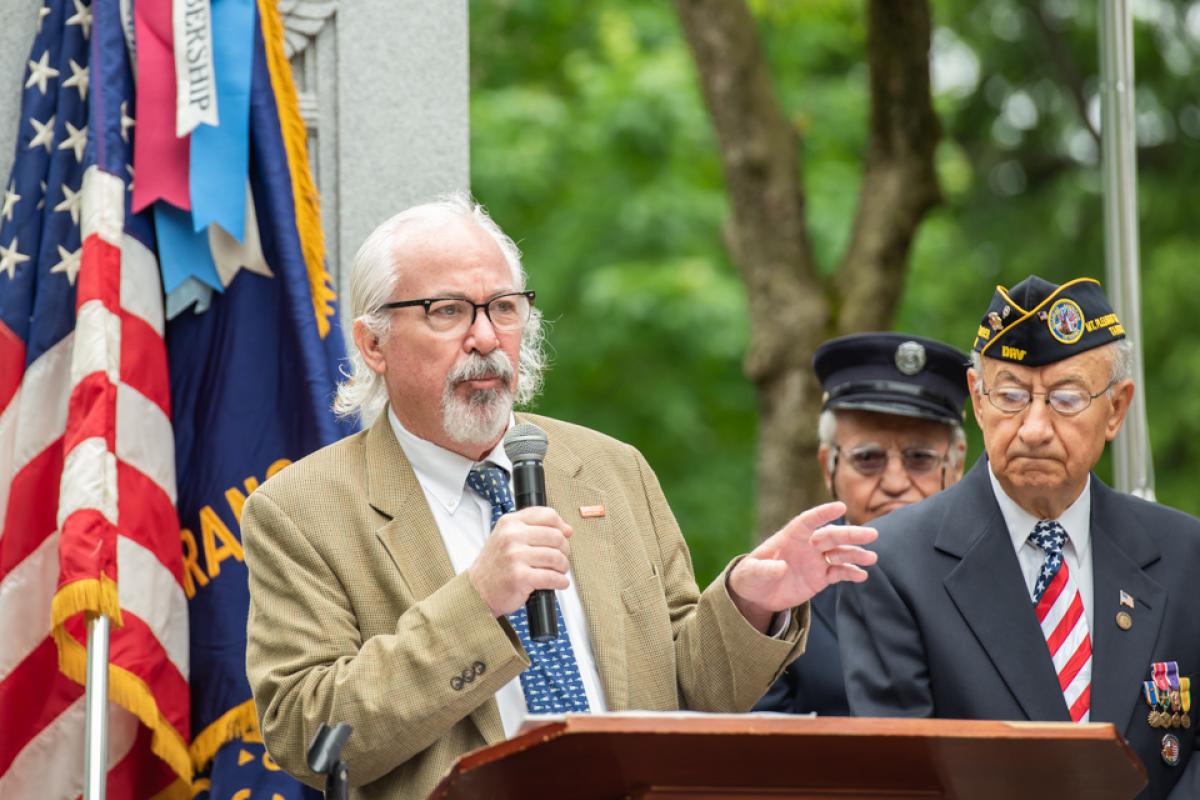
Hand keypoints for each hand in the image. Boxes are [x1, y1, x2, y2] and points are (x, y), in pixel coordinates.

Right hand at [467, 507, 572, 616]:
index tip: (565, 535)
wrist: (477, 590)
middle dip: (564, 550)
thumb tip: (567, 529)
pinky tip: (559, 582)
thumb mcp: (507, 537)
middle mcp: (511, 536)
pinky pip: (551, 577)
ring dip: (563, 567)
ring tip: (559, 571)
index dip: (561, 526)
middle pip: (556, 536)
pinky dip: (560, 581)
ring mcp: (515, 556)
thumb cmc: (495, 565)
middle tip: (561, 559)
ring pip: (556, 557)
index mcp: (510, 522)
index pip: (547, 515)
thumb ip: (534, 528)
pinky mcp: (519, 577)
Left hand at [728, 501, 877, 630]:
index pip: (808, 521)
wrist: (757, 595)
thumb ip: (764, 569)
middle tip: (872, 534)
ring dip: (855, 554)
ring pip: (839, 554)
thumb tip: (780, 567)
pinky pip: (838, 573)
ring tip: (871, 558)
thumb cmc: (751, 577)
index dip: (823, 513)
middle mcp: (806, 546)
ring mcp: (815, 561)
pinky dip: (850, 573)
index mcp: (789, 537)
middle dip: (851, 534)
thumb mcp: (751, 573)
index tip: (841, 507)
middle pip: (831, 536)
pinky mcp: (820, 577)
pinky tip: (862, 575)